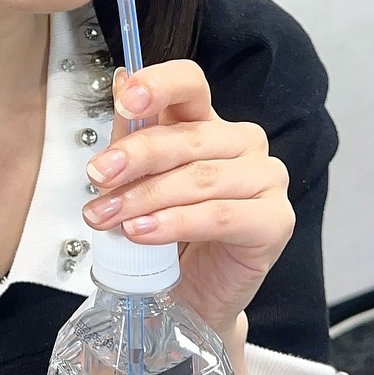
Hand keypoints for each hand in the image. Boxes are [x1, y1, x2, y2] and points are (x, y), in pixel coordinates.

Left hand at [80, 60, 293, 335]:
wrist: (189, 294)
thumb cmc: (167, 234)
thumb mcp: (138, 181)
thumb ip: (130, 136)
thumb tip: (121, 80)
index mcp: (207, 122)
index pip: (190, 84)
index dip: (159, 86)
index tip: (126, 101)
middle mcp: (242, 143)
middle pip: (189, 137)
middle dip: (136, 157)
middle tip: (98, 175)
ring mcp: (265, 179)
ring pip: (201, 178)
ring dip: (147, 197)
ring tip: (109, 216)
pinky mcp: (275, 220)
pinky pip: (220, 216)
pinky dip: (176, 223)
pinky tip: (143, 232)